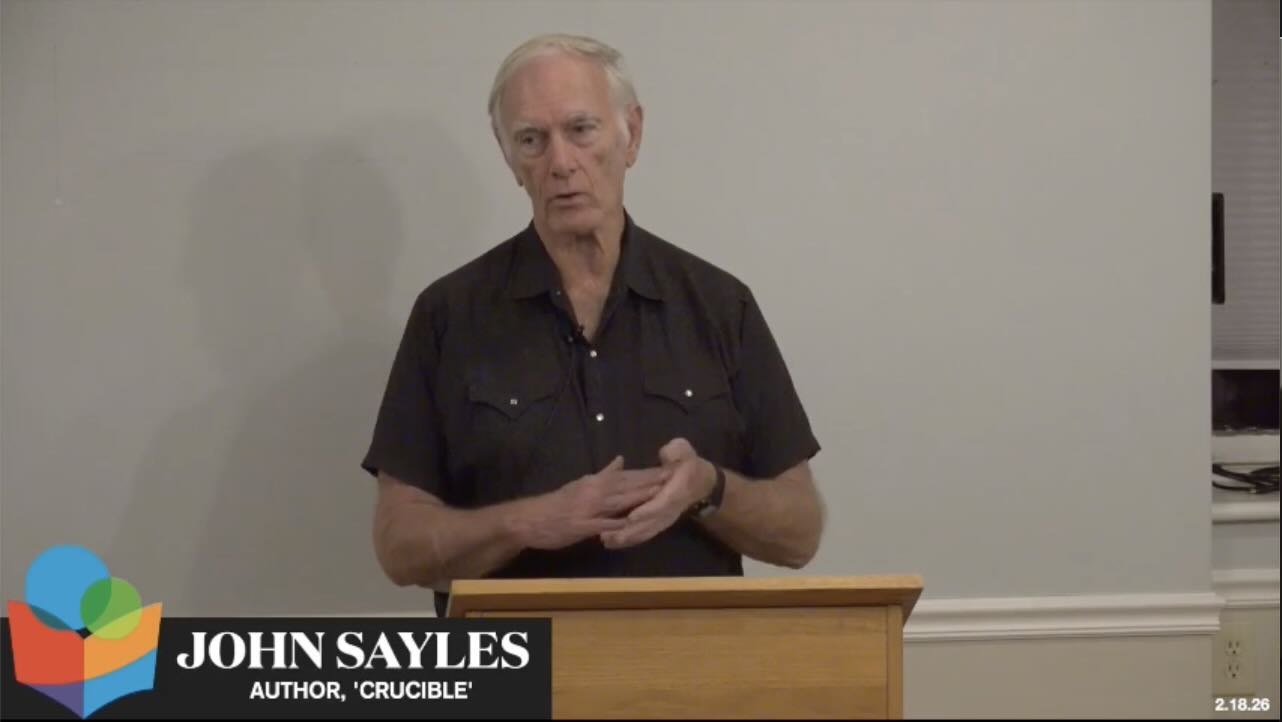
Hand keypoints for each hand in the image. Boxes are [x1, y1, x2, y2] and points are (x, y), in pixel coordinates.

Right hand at [510, 456, 667, 550]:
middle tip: (675, 477)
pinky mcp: (581, 526)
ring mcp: (588, 509)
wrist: (530, 518)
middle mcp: (594, 491)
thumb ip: (604, 473)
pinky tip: (632, 523)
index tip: (670, 468)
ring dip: (640, 498)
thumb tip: (622, 459)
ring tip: (661, 494)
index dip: (649, 472)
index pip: (628, 475)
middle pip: (628, 486)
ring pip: (619, 502)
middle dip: (651, 482)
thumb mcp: (582, 483)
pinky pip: (603, 525)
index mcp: (596, 481)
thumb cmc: (558, 503)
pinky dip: (618, 524)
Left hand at [600, 438, 715, 549]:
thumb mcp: (684, 451)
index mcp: (677, 490)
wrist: (701, 481)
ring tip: (606, 541)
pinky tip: (612, 543)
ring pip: (647, 531)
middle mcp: (671, 508)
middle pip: (651, 524)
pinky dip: (630, 539)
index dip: (648, 511)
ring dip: (627, 538)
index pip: (663, 504)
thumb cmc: (688, 463)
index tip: (632, 517)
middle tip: (610, 536)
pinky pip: (645, 533)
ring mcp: (666, 518)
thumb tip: (667, 454)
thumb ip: (676, 453)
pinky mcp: (660, 523)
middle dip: (631, 531)